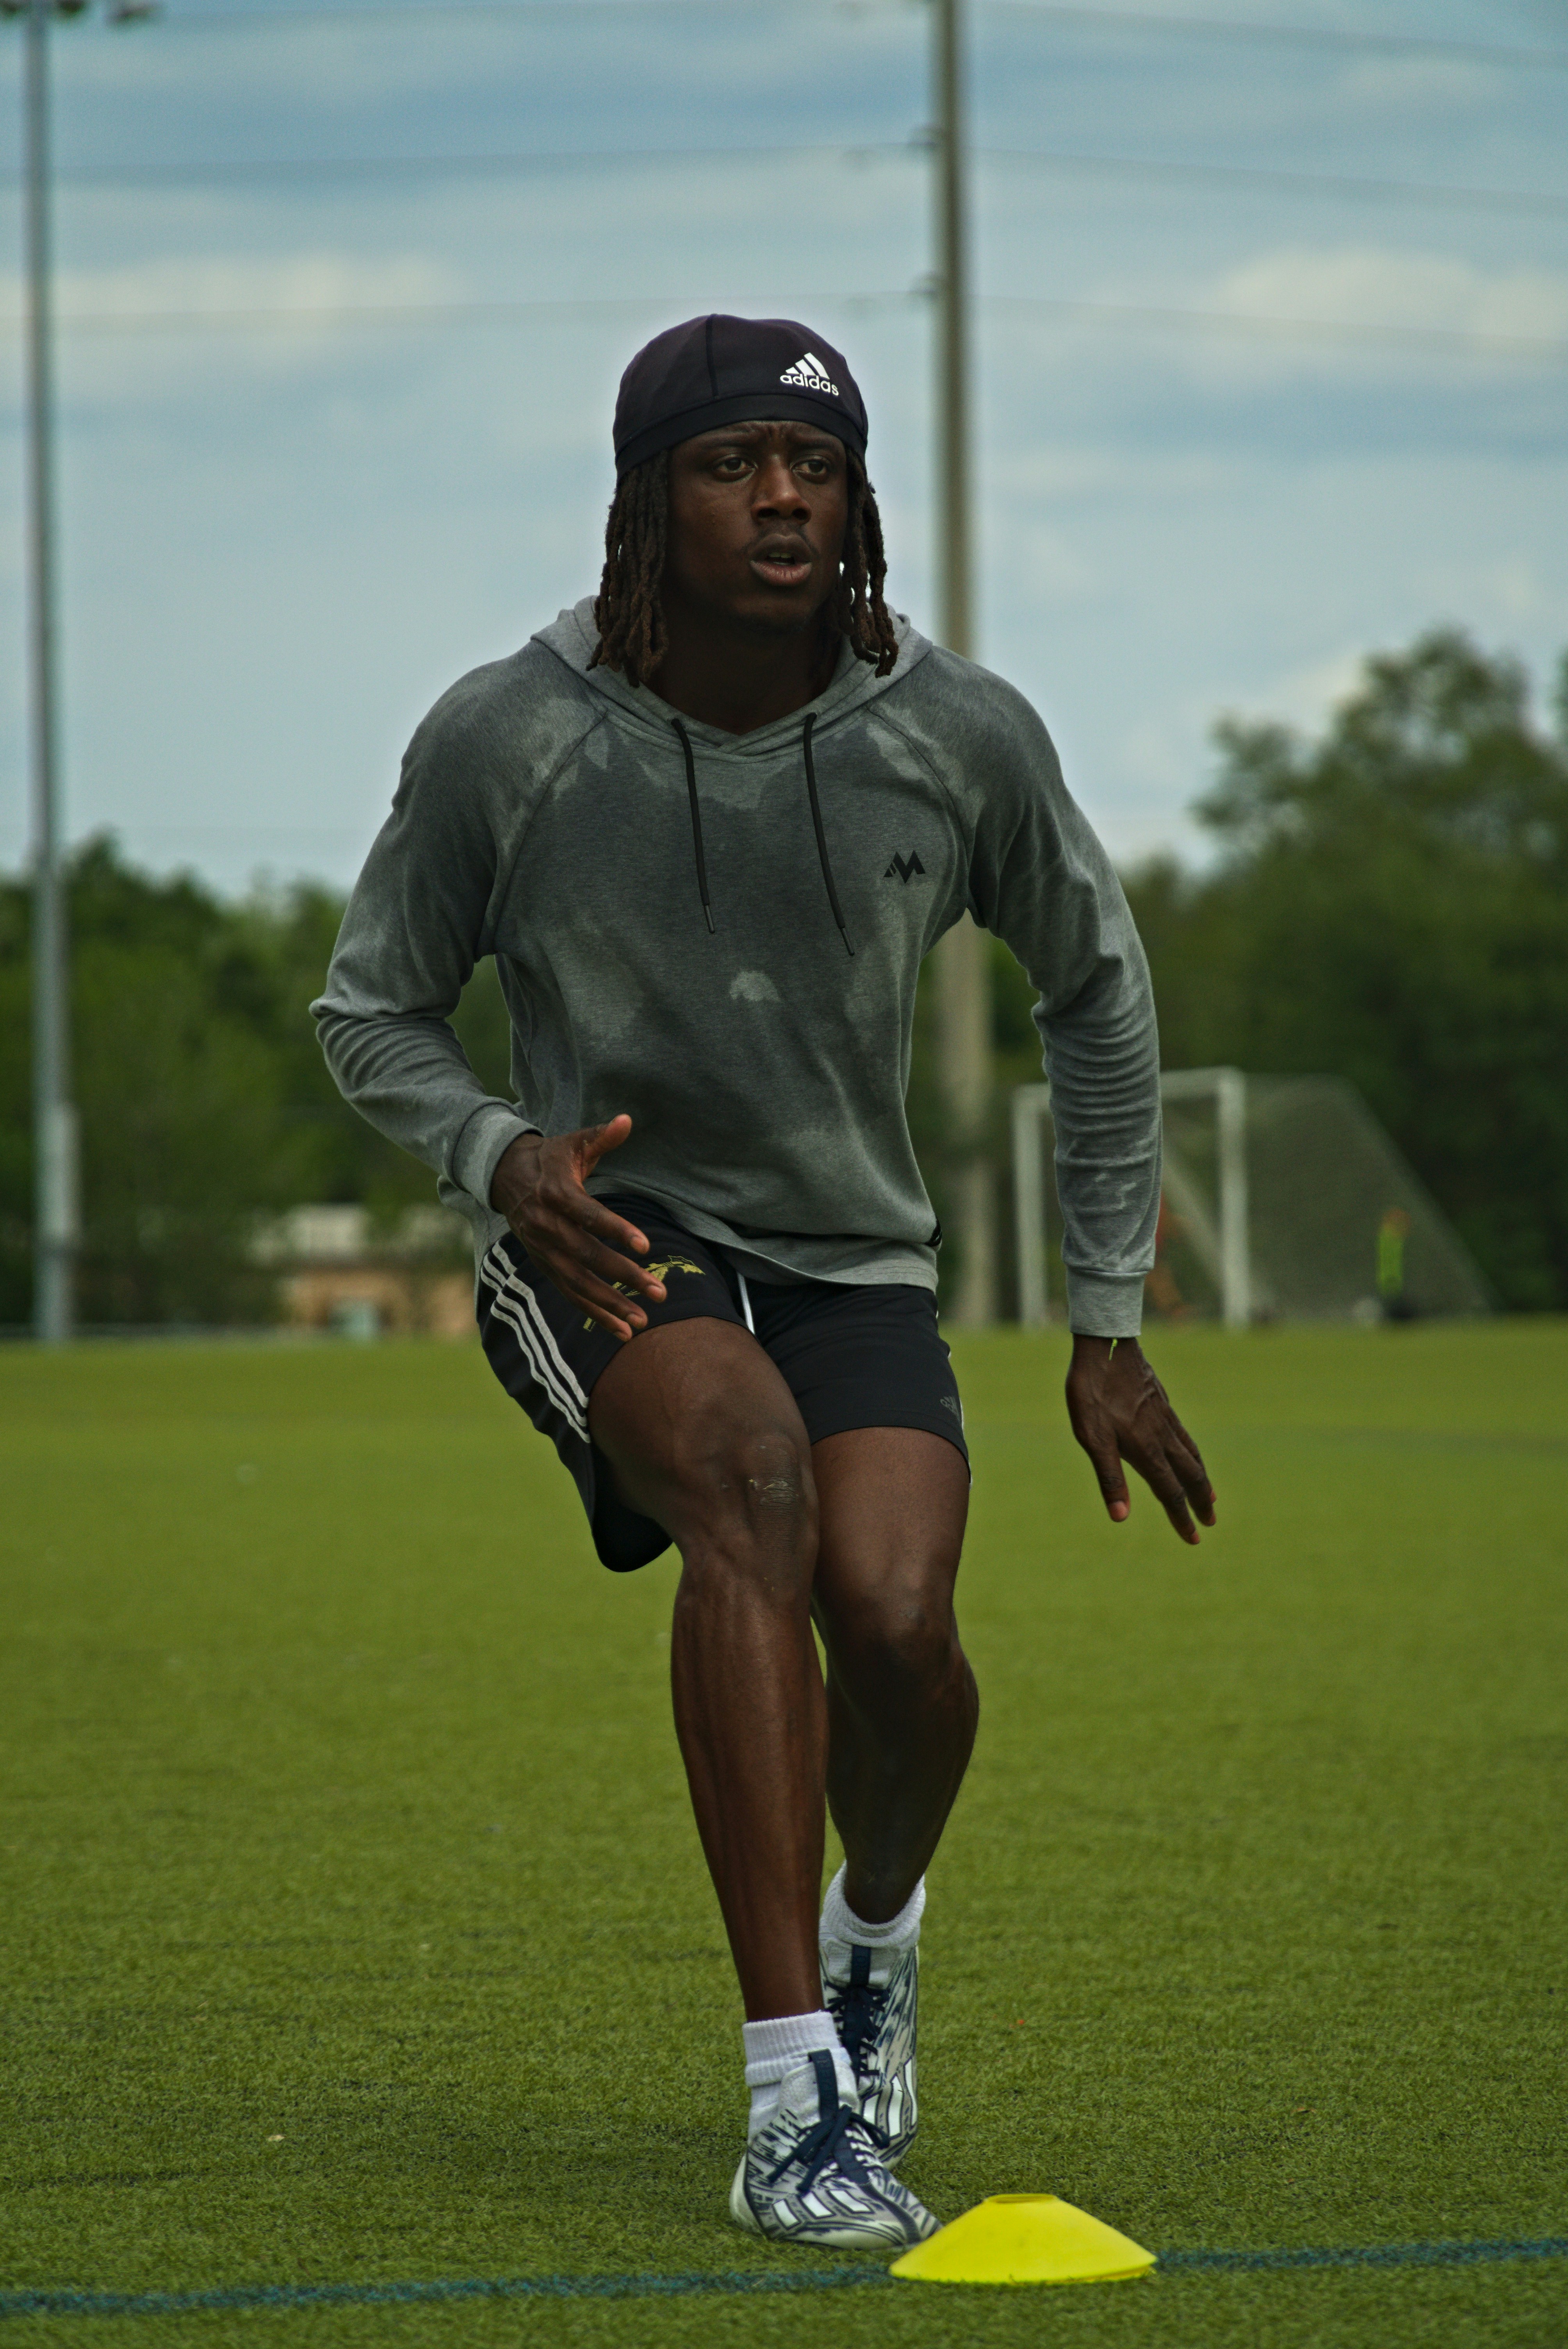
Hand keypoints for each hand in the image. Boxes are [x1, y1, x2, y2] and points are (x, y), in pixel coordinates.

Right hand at [489, 1115, 665, 1342]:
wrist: (503, 1176)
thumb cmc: (551, 1158)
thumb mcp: (573, 1143)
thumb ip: (601, 1135)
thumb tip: (627, 1119)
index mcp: (555, 1192)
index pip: (588, 1215)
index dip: (616, 1230)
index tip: (647, 1246)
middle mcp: (546, 1225)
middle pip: (587, 1256)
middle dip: (624, 1276)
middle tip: (660, 1291)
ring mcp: (543, 1249)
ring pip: (578, 1282)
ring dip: (611, 1304)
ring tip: (642, 1321)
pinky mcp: (543, 1265)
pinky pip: (570, 1293)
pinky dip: (594, 1313)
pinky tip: (621, 1330)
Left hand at [1065, 1335, 1215, 1544]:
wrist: (1106, 1346)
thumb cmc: (1091, 1392)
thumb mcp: (1091, 1437)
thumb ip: (1109, 1477)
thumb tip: (1121, 1517)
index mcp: (1145, 1450)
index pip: (1170, 1492)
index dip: (1181, 1517)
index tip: (1193, 1538)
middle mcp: (1161, 1436)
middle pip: (1190, 1476)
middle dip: (1200, 1502)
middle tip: (1210, 1523)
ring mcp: (1165, 1418)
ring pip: (1192, 1455)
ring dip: (1202, 1479)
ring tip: (1210, 1495)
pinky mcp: (1163, 1403)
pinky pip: (1185, 1436)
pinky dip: (1194, 1453)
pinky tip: (1190, 1453)